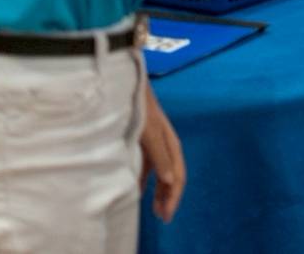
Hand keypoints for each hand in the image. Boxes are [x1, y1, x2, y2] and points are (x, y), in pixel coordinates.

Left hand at [140, 83, 186, 220]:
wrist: (125, 85)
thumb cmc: (139, 106)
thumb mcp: (149, 130)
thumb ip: (159, 154)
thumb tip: (170, 180)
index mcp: (171, 143)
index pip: (178, 176)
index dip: (174, 196)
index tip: (166, 215)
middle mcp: (165, 145)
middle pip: (171, 176)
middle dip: (169, 197)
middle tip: (163, 217)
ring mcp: (153, 144)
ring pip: (160, 173)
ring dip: (159, 191)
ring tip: (155, 209)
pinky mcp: (142, 141)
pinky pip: (147, 166)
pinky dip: (145, 181)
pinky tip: (138, 190)